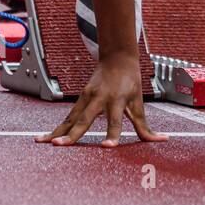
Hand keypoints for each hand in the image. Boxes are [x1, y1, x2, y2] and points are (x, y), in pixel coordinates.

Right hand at [37, 52, 167, 147]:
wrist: (117, 57)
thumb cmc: (130, 80)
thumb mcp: (138, 102)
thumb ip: (144, 126)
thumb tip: (162, 140)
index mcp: (116, 99)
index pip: (115, 120)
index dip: (112, 134)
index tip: (108, 146)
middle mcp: (99, 98)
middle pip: (84, 119)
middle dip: (72, 134)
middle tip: (60, 146)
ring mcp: (86, 96)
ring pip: (70, 118)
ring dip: (57, 131)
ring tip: (42, 142)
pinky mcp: (80, 98)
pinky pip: (69, 116)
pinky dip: (58, 127)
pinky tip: (47, 137)